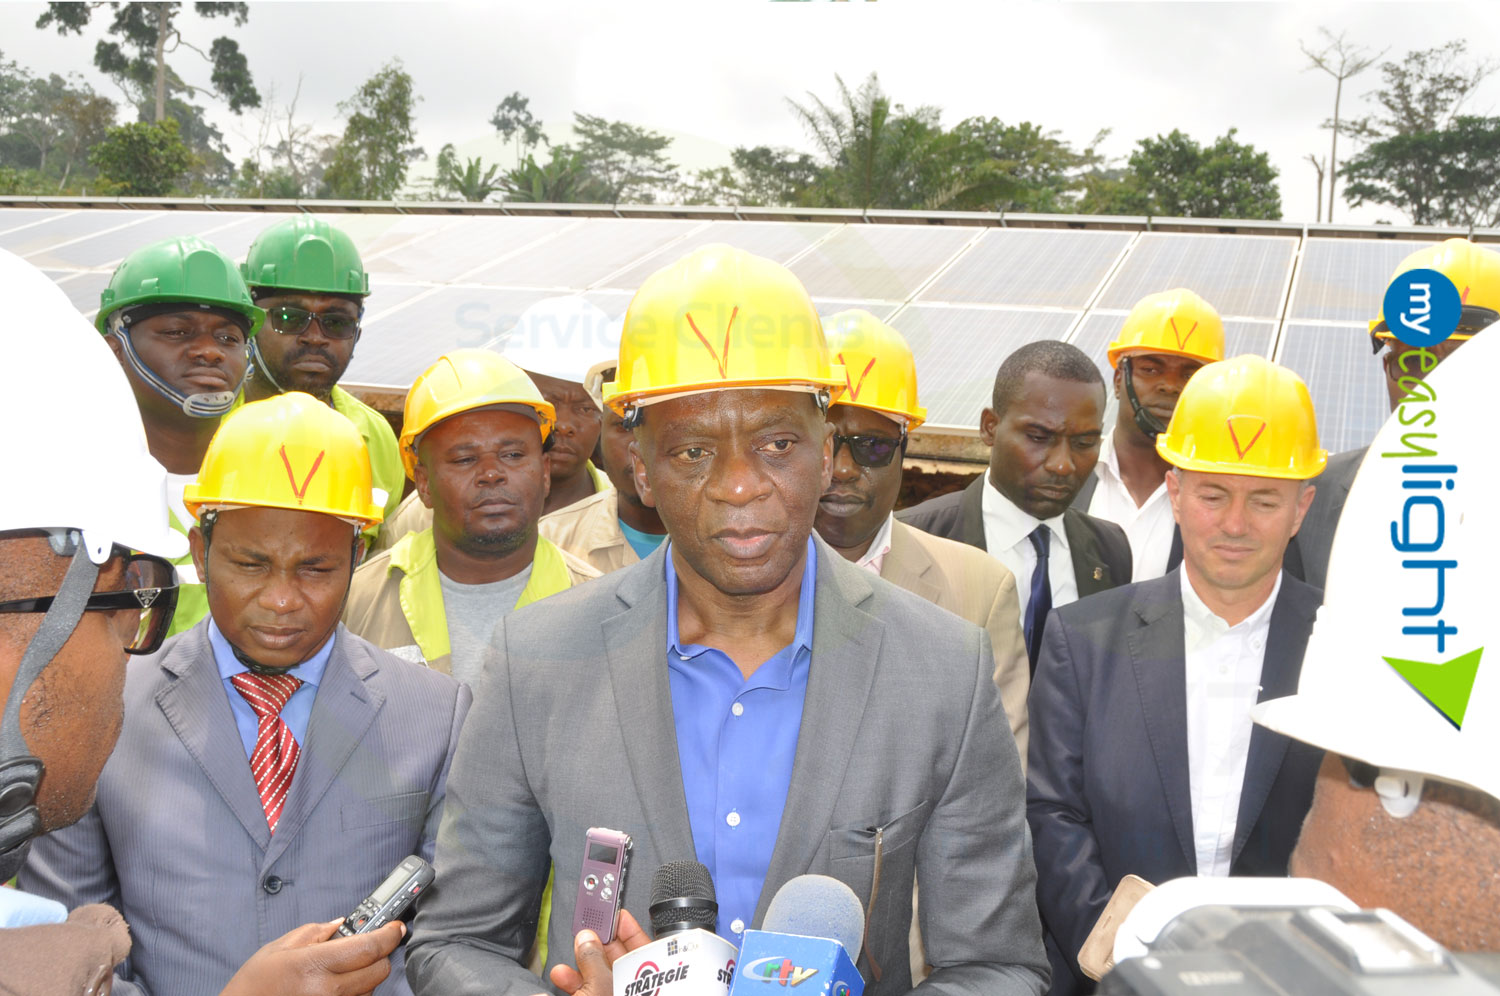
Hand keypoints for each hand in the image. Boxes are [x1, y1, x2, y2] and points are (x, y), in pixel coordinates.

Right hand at [219, 919, 403, 995]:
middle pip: (379, 971)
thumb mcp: (279, 948)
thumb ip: (315, 932)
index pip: (369, 948)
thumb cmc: (254, 984)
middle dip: (378, 956)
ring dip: (365, 977)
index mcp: (313, 965)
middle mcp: (326, 991)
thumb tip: (343, 924)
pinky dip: (355, 994)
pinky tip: (336, 988)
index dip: (389, 935)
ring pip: (371, 990)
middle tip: (366, 948)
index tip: (396, 928)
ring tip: (339, 972)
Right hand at [548, 909, 649, 995]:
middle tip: (587, 930)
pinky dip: (576, 982)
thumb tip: (586, 939)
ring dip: (582, 962)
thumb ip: (592, 960)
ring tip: (570, 953)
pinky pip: (589, 988)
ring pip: (600, 974)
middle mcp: (634, 987)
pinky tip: (562, 975)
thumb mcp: (598, 985)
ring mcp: (617, 994)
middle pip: (618, 958)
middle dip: (599, 943)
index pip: (640, 946)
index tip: (613, 912)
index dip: (626, 926)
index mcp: (647, 979)